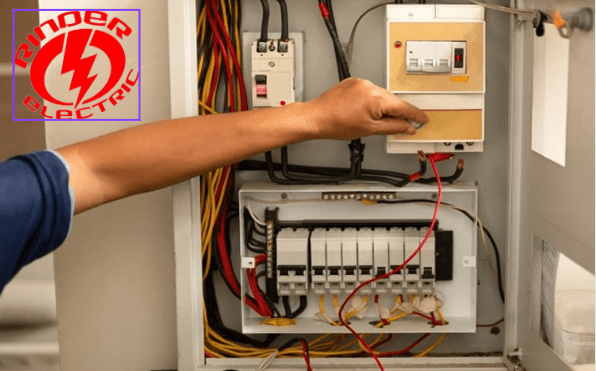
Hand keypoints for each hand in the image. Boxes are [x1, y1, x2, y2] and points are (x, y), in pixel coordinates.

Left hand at [303, 77, 428, 139]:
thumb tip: (407, 127)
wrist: (317, 117)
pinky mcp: (353, 82)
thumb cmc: (337, 124)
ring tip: (372, 120)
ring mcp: (361, 83)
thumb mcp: (370, 130)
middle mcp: (370, 86)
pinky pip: (369, 91)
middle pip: (393, 100)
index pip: (403, 106)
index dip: (415, 114)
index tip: (422, 118)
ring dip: (383, 107)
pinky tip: (363, 111)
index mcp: (377, 98)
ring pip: (381, 95)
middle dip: (397, 112)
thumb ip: (393, 127)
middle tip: (401, 124)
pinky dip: (371, 101)